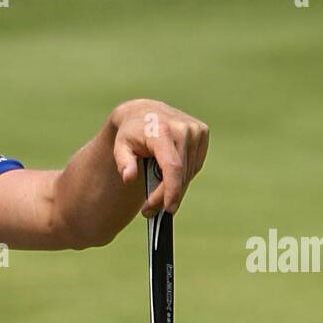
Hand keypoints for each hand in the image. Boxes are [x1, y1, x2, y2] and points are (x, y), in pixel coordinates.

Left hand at [110, 99, 209, 216]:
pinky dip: (182, 175)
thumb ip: (123, 163)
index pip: (172, 166)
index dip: (172, 189)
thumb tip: (128, 177)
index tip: (168, 208)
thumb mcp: (120, 148)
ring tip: (155, 196)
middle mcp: (183, 128)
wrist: (143, 112)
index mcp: (162, 131)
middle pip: (180, 174)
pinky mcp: (202, 133)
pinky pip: (195, 165)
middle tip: (149, 210)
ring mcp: (195, 130)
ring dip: (175, 188)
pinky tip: (168, 175)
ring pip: (189, 172)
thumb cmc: (130, 134)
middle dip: (166, 196)